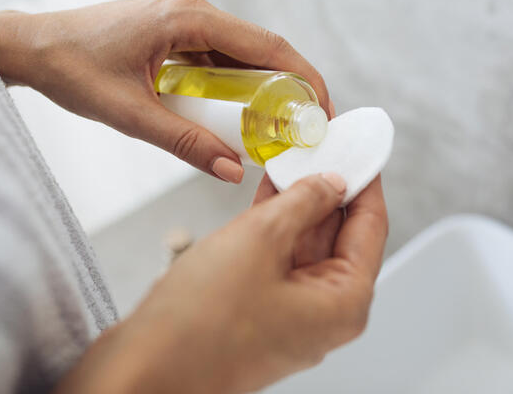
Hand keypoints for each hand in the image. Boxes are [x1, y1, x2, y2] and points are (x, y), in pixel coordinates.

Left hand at [0, 0, 330, 182]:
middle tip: (307, 128)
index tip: (323, 110)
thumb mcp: (130, 114)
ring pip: (244, 54)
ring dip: (265, 88)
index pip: (268, 46)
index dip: (304, 78)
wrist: (33, 47)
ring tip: (281, 127)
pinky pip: (222, 57)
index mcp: (189, 18)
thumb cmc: (72, 69)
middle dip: (291, 88)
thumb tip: (234, 171)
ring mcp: (187, 19)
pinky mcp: (179, 32)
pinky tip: (242, 115)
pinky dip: (239, 85)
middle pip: (263, 49)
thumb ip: (184, 144)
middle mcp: (195, 11)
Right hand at [55, 174, 387, 393]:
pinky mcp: (259, 311)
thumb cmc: (199, 324)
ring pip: (305, 245)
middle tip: (322, 143)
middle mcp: (324, 313)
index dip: (364, 178)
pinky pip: (278, 259)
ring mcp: (291, 314)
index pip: (370, 225)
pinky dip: (274, 224)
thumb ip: (303, 203)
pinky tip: (269, 189)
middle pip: (339, 234)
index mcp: (344, 303)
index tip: (359, 145)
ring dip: (298, 202)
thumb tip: (329, 183)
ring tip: (293, 156)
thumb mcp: (261, 239)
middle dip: (329, 186)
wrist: (142, 370)